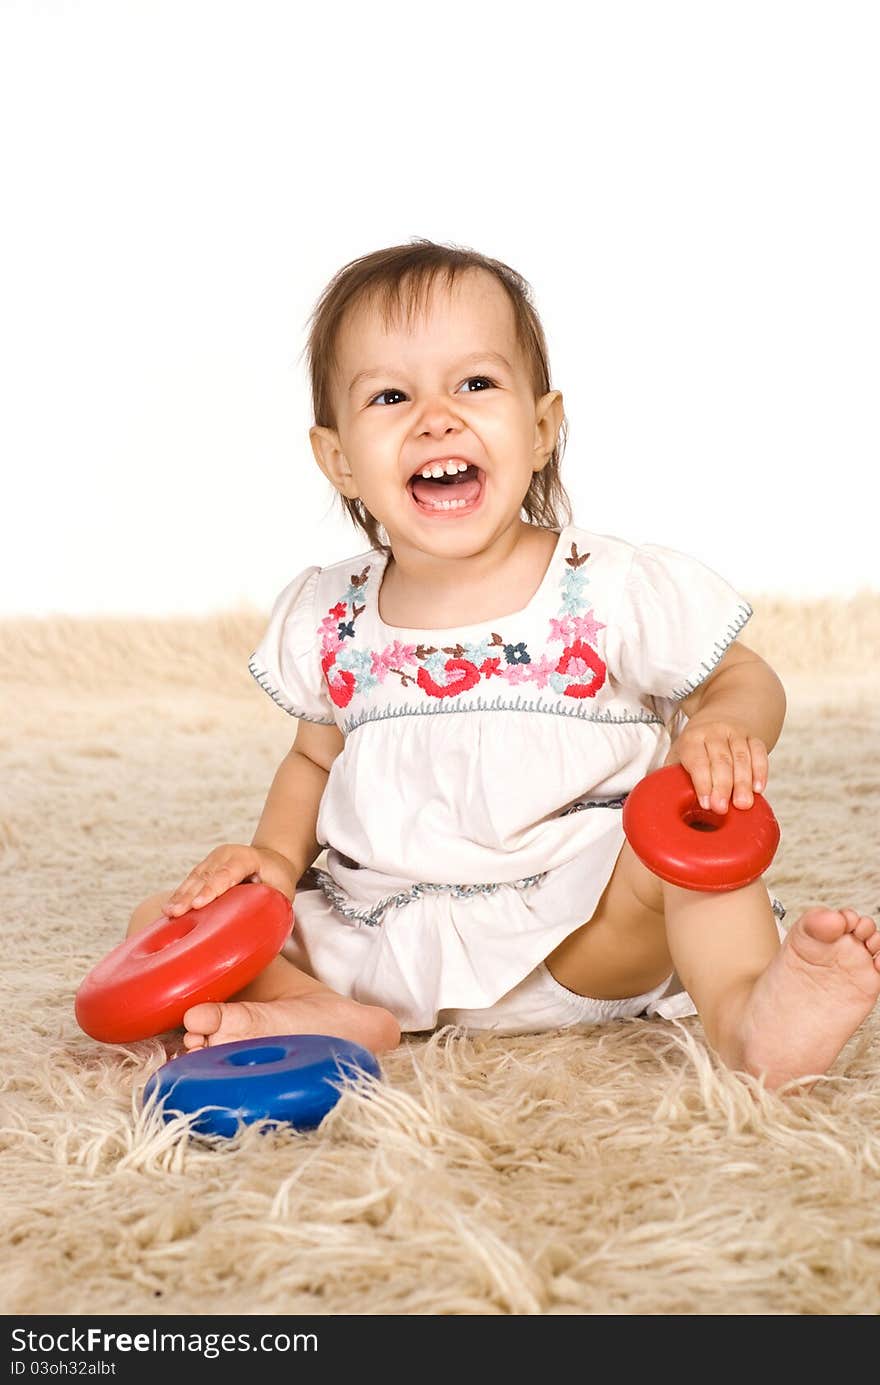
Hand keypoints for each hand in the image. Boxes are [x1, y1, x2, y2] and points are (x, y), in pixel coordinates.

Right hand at [163, 844, 298, 915]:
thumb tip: (263, 935)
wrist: (272, 859)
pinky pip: (190, 881)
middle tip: (175, 913)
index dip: (212, 889)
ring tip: (168, 913)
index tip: (199, 904)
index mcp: (247, 858)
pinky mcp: (205, 867)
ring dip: (180, 896)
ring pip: (194, 878)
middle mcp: (227, 854)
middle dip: (189, 895)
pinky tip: (169, 908)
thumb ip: (273, 906)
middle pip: (206, 876)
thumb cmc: (278, 879)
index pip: (228, 873)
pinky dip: (180, 894)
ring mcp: (214, 859)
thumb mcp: (282, 891)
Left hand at [662, 719, 767, 813]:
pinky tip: (758, 788)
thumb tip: (660, 798)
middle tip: (722, 808)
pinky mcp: (753, 737)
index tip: (705, 803)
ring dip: (743, 782)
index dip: (702, 782)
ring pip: (741, 757)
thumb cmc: (696, 745)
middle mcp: (714, 732)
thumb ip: (673, 773)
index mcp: (692, 737)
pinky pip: (759, 752)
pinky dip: (761, 770)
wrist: (720, 716)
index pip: (698, 760)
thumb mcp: (680, 753)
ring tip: (743, 805)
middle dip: (722, 786)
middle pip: (721, 760)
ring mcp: (736, 733)